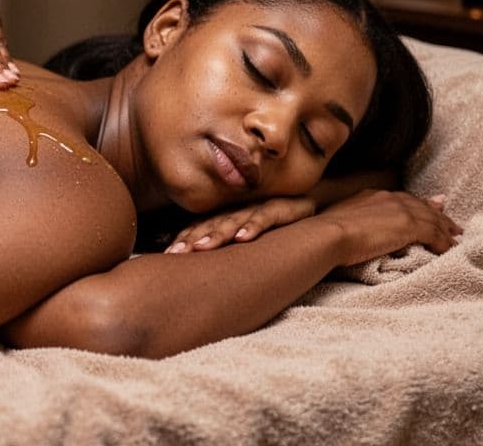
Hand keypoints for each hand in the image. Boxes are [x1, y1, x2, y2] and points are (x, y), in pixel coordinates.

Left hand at [165, 196, 316, 252]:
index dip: (184, 239)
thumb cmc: (278, 228)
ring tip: (202, 247)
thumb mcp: (250, 239)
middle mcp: (240, 210)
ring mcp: (260, 207)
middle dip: (192, 238)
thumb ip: (227, 250)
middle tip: (176, 253)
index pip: (200, 227)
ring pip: (234, 219)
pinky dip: (253, 226)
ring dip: (217, 233)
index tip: (168, 256)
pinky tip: (243, 237)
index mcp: (228, 216)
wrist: (315, 208)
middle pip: (211, 224)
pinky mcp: (283, 208)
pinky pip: (266, 216)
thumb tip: (198, 275)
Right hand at [316, 191, 461, 265]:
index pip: (403, 199)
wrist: (329, 235)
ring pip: (432, 219)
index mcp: (373, 195)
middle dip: (438, 215)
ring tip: (456, 239)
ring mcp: (401, 211)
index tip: (431, 208)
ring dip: (446, 230)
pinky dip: (444, 243)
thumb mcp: (340, 219)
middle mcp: (389, 198)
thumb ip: (353, 219)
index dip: (418, 205)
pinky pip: (435, 234)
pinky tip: (450, 250)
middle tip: (453, 225)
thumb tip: (351, 228)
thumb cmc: (326, 232)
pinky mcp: (409, 227)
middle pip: (421, 206)